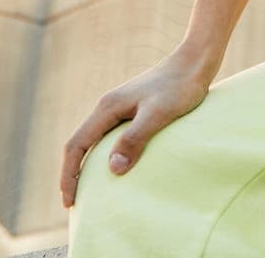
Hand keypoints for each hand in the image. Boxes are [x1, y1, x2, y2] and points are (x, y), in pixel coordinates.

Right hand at [59, 49, 216, 209]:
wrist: (195, 62)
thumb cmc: (180, 88)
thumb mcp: (158, 114)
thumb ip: (134, 139)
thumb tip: (112, 169)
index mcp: (107, 108)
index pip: (76, 145)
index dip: (69, 175)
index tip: (69, 202)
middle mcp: (108, 106)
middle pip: (80, 144)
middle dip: (73, 174)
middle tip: (73, 203)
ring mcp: (120, 107)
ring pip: (94, 140)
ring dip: (88, 165)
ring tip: (91, 191)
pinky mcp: (134, 109)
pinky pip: (110, 137)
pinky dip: (105, 156)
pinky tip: (118, 167)